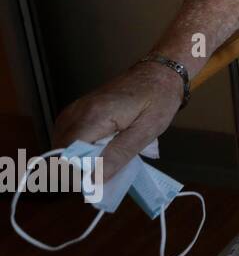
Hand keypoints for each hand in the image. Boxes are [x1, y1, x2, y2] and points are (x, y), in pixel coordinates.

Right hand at [51, 61, 184, 181]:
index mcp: (93, 116)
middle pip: (62, 152)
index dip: (78, 173)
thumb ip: (118, 156)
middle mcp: (77, 112)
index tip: (97, 182)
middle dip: (81, 168)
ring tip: (110, 159)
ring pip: (64, 146)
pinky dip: (83, 148)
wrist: (160, 72)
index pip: (66, 154)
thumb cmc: (158, 99)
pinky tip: (104, 149)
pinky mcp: (78, 111)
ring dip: (83, 159)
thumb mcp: (146, 131)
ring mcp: (75, 110)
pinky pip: (70, 137)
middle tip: (109, 172)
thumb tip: (93, 181)